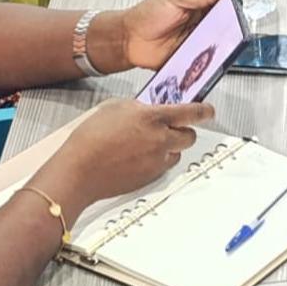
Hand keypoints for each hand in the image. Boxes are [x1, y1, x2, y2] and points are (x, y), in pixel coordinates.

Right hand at [36, 98, 214, 211]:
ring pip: (176, 153)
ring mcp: (156, 162)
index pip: (192, 113)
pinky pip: (162, 167)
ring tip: (148, 144)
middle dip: (184, 131)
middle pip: (190, 136)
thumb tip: (149, 110)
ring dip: (170, 148)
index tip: (208, 110)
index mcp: (154, 118)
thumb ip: (139, 107)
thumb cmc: (90, 139)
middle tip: (172, 128)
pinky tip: (138, 157)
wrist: (77, 171)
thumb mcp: (115, 107)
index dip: (204, 111)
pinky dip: (157, 161)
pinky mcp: (149, 178)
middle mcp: (161, 140)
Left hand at [108, 0, 235, 71]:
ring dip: (221, 46)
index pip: (225, 6)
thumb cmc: (147, 14)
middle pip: (225, 27)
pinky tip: (211, 59)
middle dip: (231, 30)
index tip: (239, 11)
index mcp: (200, 6)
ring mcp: (197, 42)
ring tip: (222, 45)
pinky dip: (209, 62)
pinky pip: (205, 61)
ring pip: (217, 45)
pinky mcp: (190, 59)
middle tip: (232, 30)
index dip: (234, 8)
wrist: (127, 39)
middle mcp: (201, 24)